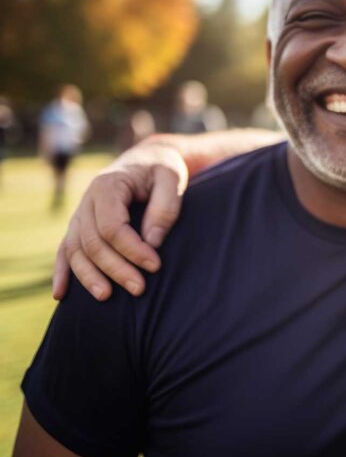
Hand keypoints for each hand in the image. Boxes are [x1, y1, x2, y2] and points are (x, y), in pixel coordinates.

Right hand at [53, 144, 188, 300]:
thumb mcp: (172, 178)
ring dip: (88, 276)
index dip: (131, 249)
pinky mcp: (80, 225)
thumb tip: (152, 241)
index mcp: (108, 185)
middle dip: (115, 268)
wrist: (148, 159)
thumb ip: (165, 207)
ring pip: (75, 249)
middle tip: (140, 289)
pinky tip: (61, 294)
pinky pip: (64, 250)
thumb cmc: (162, 169)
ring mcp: (80, 213)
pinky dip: (62, 272)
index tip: (155, 265)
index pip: (112, 226)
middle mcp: (87, 200)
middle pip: (93, 242)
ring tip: (106, 296)